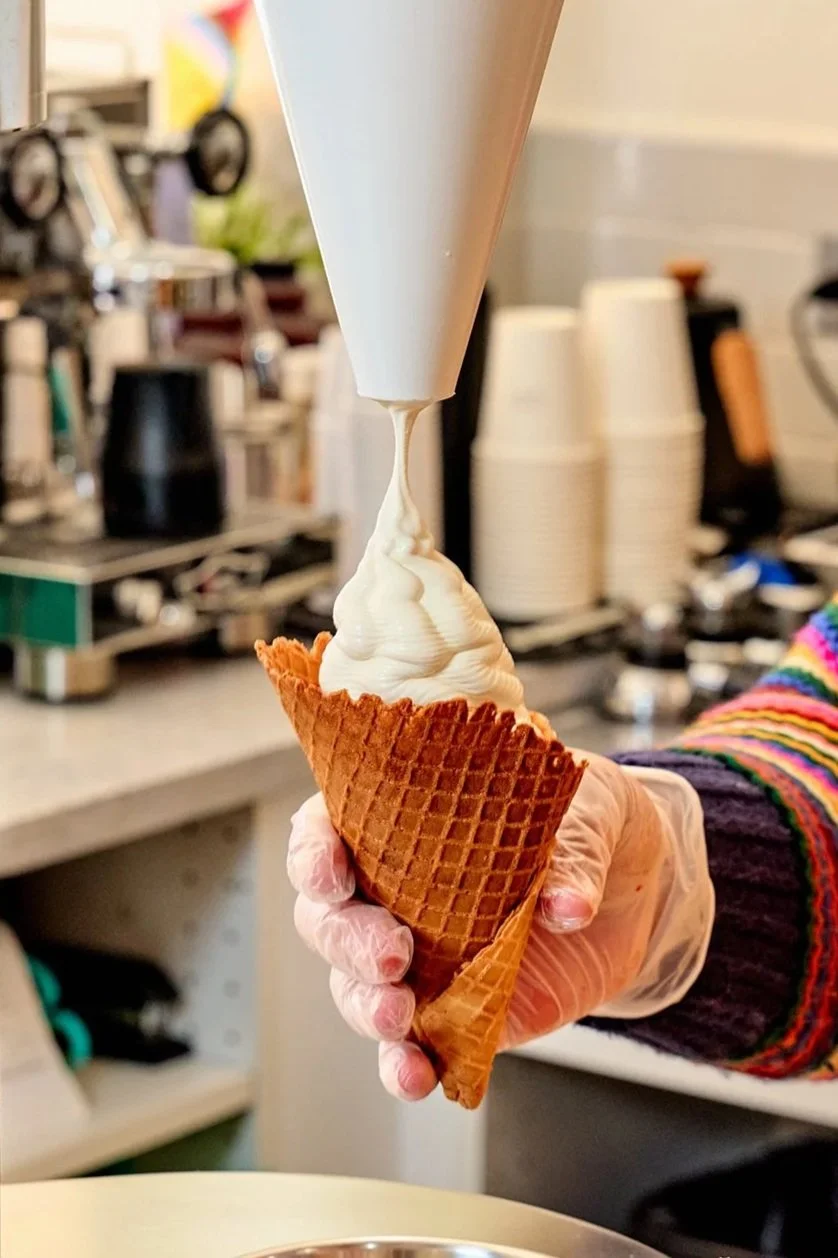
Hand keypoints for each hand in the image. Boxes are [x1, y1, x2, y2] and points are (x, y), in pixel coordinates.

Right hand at [288, 752, 711, 1100]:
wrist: (632, 894)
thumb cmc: (588, 824)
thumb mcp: (589, 814)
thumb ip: (574, 853)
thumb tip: (567, 905)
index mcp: (401, 821)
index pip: (326, 829)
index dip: (314, 853)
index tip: (332, 873)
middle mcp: (390, 890)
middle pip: (330, 919)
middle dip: (348, 940)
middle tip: (392, 952)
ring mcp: (415, 957)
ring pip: (355, 987)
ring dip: (367, 1006)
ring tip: (399, 1018)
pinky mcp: (448, 1012)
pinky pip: (407, 1045)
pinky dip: (402, 1066)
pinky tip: (416, 1075)